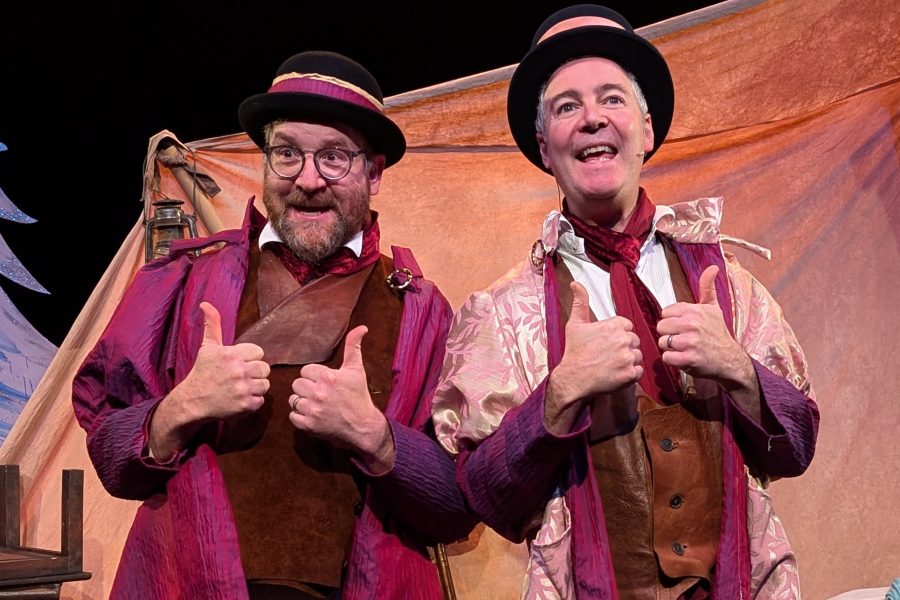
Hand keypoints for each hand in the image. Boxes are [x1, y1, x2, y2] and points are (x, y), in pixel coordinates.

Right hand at [149, 302, 269, 457]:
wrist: (192, 401)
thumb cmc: (202, 372)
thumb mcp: (208, 347)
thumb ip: (212, 325)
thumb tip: (205, 304)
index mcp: (232, 354)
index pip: (259, 353)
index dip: (250, 358)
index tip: (238, 364)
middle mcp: (239, 370)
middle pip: (265, 369)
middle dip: (254, 373)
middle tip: (239, 377)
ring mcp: (243, 389)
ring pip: (265, 385)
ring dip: (255, 387)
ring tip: (239, 388)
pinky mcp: (246, 405)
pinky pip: (261, 400)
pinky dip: (252, 401)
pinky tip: (238, 399)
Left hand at [289, 326, 393, 472]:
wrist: (363, 427)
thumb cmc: (359, 396)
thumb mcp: (356, 370)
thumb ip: (353, 346)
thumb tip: (362, 327)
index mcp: (328, 377)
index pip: (305, 371)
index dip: (314, 377)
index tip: (325, 383)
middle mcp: (319, 393)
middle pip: (297, 384)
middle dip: (307, 388)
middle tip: (320, 394)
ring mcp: (312, 410)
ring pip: (293, 399)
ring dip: (302, 402)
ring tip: (316, 405)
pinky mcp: (308, 425)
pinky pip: (292, 416)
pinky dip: (300, 416)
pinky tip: (313, 415)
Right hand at [546, 282, 642, 434]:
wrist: (572, 378)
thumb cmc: (574, 351)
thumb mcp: (575, 324)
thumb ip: (580, 302)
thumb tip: (575, 283)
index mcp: (615, 324)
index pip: (627, 327)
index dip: (617, 336)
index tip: (606, 343)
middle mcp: (623, 339)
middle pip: (634, 341)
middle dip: (623, 348)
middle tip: (607, 356)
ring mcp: (628, 357)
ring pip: (637, 356)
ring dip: (627, 362)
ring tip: (611, 365)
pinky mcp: (630, 374)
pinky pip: (638, 371)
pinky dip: (630, 375)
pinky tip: (616, 374)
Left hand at [657, 266, 754, 390]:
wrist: (730, 359)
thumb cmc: (718, 333)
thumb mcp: (713, 308)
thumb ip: (707, 287)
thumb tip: (713, 267)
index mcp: (695, 310)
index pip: (665, 313)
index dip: (671, 321)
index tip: (682, 326)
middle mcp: (692, 324)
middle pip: (661, 327)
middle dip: (668, 334)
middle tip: (682, 338)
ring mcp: (690, 342)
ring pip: (662, 342)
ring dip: (670, 348)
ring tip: (683, 348)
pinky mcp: (689, 359)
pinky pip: (666, 357)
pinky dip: (672, 360)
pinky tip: (683, 358)